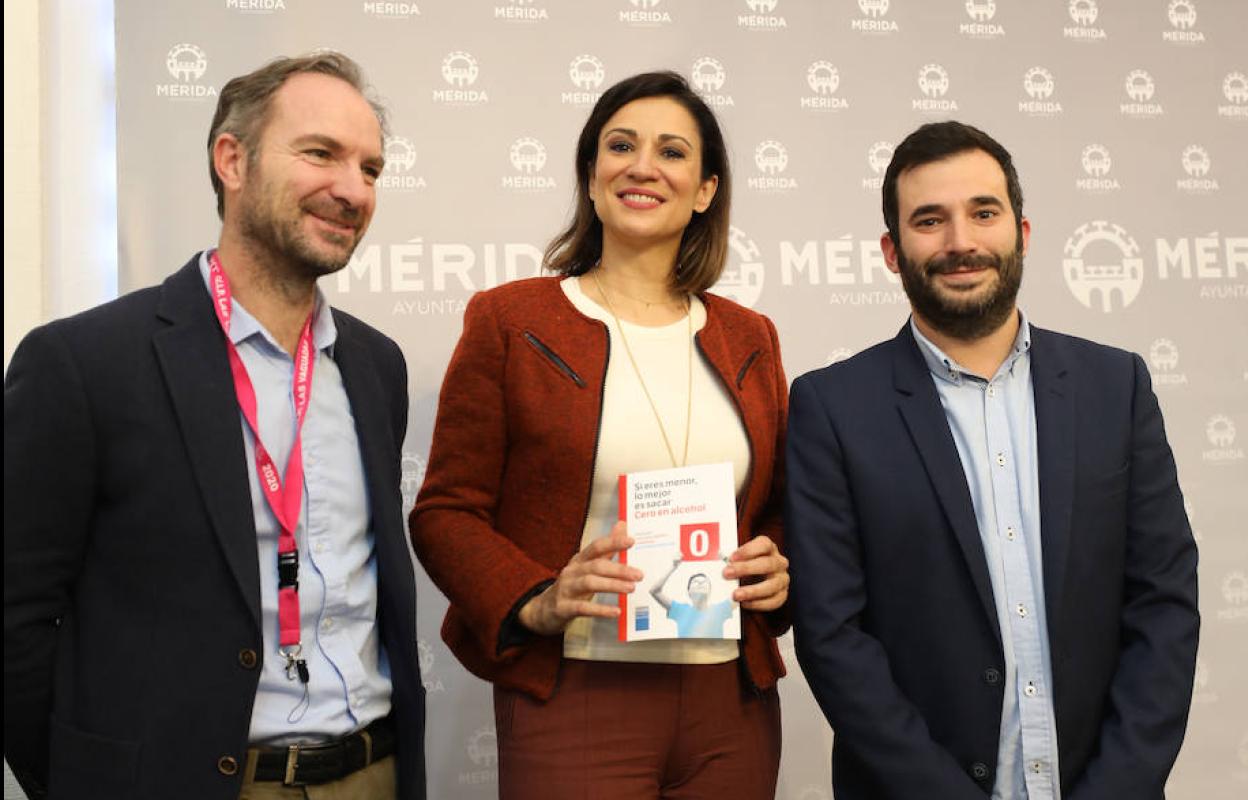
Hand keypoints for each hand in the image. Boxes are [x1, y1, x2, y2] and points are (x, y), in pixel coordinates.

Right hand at [518, 522, 641, 635]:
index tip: (631, 540)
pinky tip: (616, 611)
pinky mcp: (563, 608)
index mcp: (579, 560)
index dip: (613, 542)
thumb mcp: (587, 566)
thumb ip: (606, 549)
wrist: (543, 609)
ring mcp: (566, 589)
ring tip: (630, 588)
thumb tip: (622, 525)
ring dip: (612, 585)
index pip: (596, 547)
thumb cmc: (571, 586)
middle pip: (596, 566)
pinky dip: (600, 610)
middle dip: (619, 569)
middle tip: (638, 574)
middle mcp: (572, 571)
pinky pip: (583, 608)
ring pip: (589, 583)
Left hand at [723, 535, 788, 611]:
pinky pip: (774, 601)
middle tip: (727, 573)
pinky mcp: (782, 595)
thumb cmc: (747, 565)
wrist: (759, 580)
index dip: (748, 550)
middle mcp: (779, 562)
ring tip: (735, 595)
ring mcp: (782, 579)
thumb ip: (732, 559)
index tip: (731, 557)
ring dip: (752, 591)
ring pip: (772, 585)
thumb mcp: (741, 558)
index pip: (764, 544)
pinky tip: (745, 604)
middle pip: (767, 564)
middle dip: (746, 569)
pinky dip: (759, 604)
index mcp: (769, 548)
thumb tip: (715, 563)